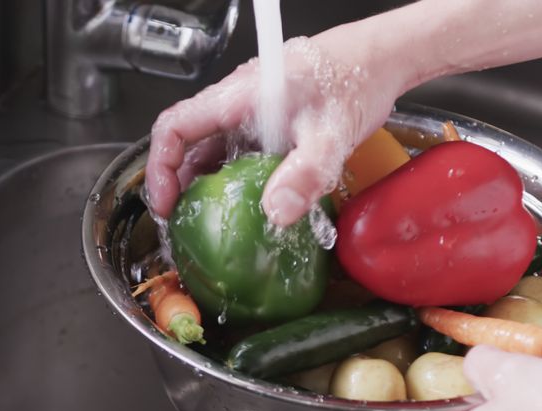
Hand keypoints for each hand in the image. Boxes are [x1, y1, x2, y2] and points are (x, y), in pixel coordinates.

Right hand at [146, 33, 402, 226]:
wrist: (382, 58)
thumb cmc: (354, 78)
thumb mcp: (330, 134)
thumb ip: (304, 174)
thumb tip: (276, 213)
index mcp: (237, 97)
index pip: (174, 127)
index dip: (160, 167)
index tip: (164, 201)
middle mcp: (237, 101)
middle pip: (188, 141)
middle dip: (179, 182)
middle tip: (183, 219)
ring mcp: (253, 110)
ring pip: (213, 146)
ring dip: (206, 181)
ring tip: (210, 217)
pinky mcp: (270, 119)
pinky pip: (239, 148)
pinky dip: (235, 176)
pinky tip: (251, 201)